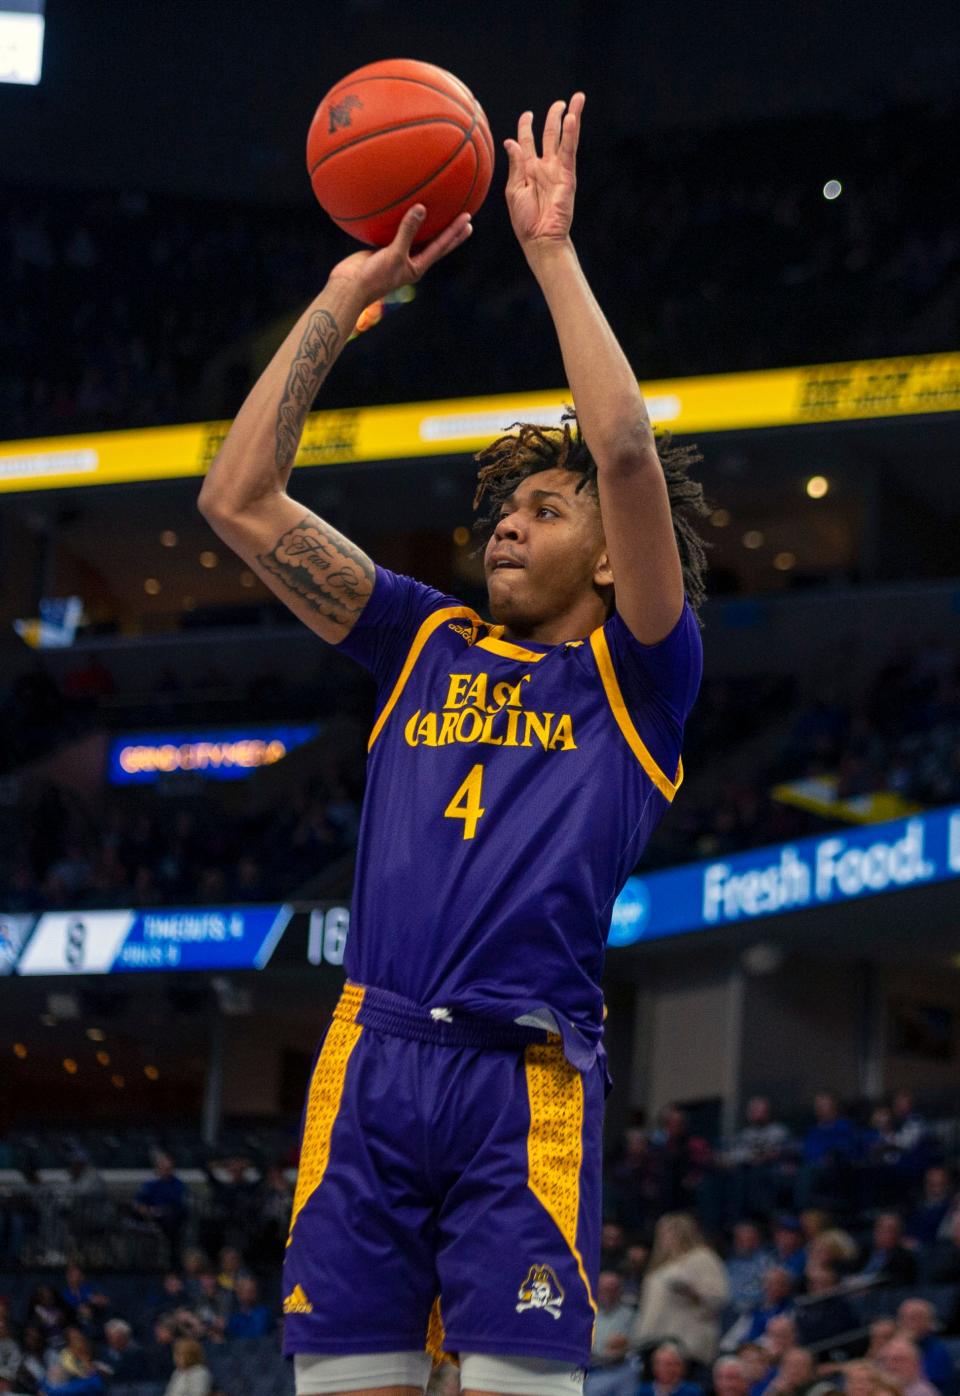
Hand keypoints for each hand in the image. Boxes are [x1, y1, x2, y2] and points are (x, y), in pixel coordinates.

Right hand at [328, 204, 471, 302]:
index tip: (468, 219)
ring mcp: (396, 255)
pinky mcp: (382, 250)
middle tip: (466, 219)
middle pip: (435, 244)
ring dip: (428, 225)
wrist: (348, 287)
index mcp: (417, 266)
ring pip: (416, 237)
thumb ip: (408, 231)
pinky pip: (396, 232)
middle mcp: (410, 261)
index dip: (454, 233)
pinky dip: (401, 221)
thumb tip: (422, 207)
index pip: (441, 246)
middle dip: (450, 232)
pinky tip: (402, 208)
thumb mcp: (394, 254)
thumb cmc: (373, 277)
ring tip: (438, 211)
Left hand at [504, 93, 583, 250]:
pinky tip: (572, 119)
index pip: (528, 140)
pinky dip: (571, 134)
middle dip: (554, 116)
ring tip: (577, 98)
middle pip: (550, 134)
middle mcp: (544, 166)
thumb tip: (510, 141)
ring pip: (564, 138)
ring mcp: (557, 170)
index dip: (526, 126)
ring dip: (571, 117)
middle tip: (560, 103)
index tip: (528, 115)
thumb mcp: (514, 190)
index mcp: (528, 169)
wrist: (539, 238)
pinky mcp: (567, 176)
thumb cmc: (524, 220)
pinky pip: (569, 151)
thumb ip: (515, 164)